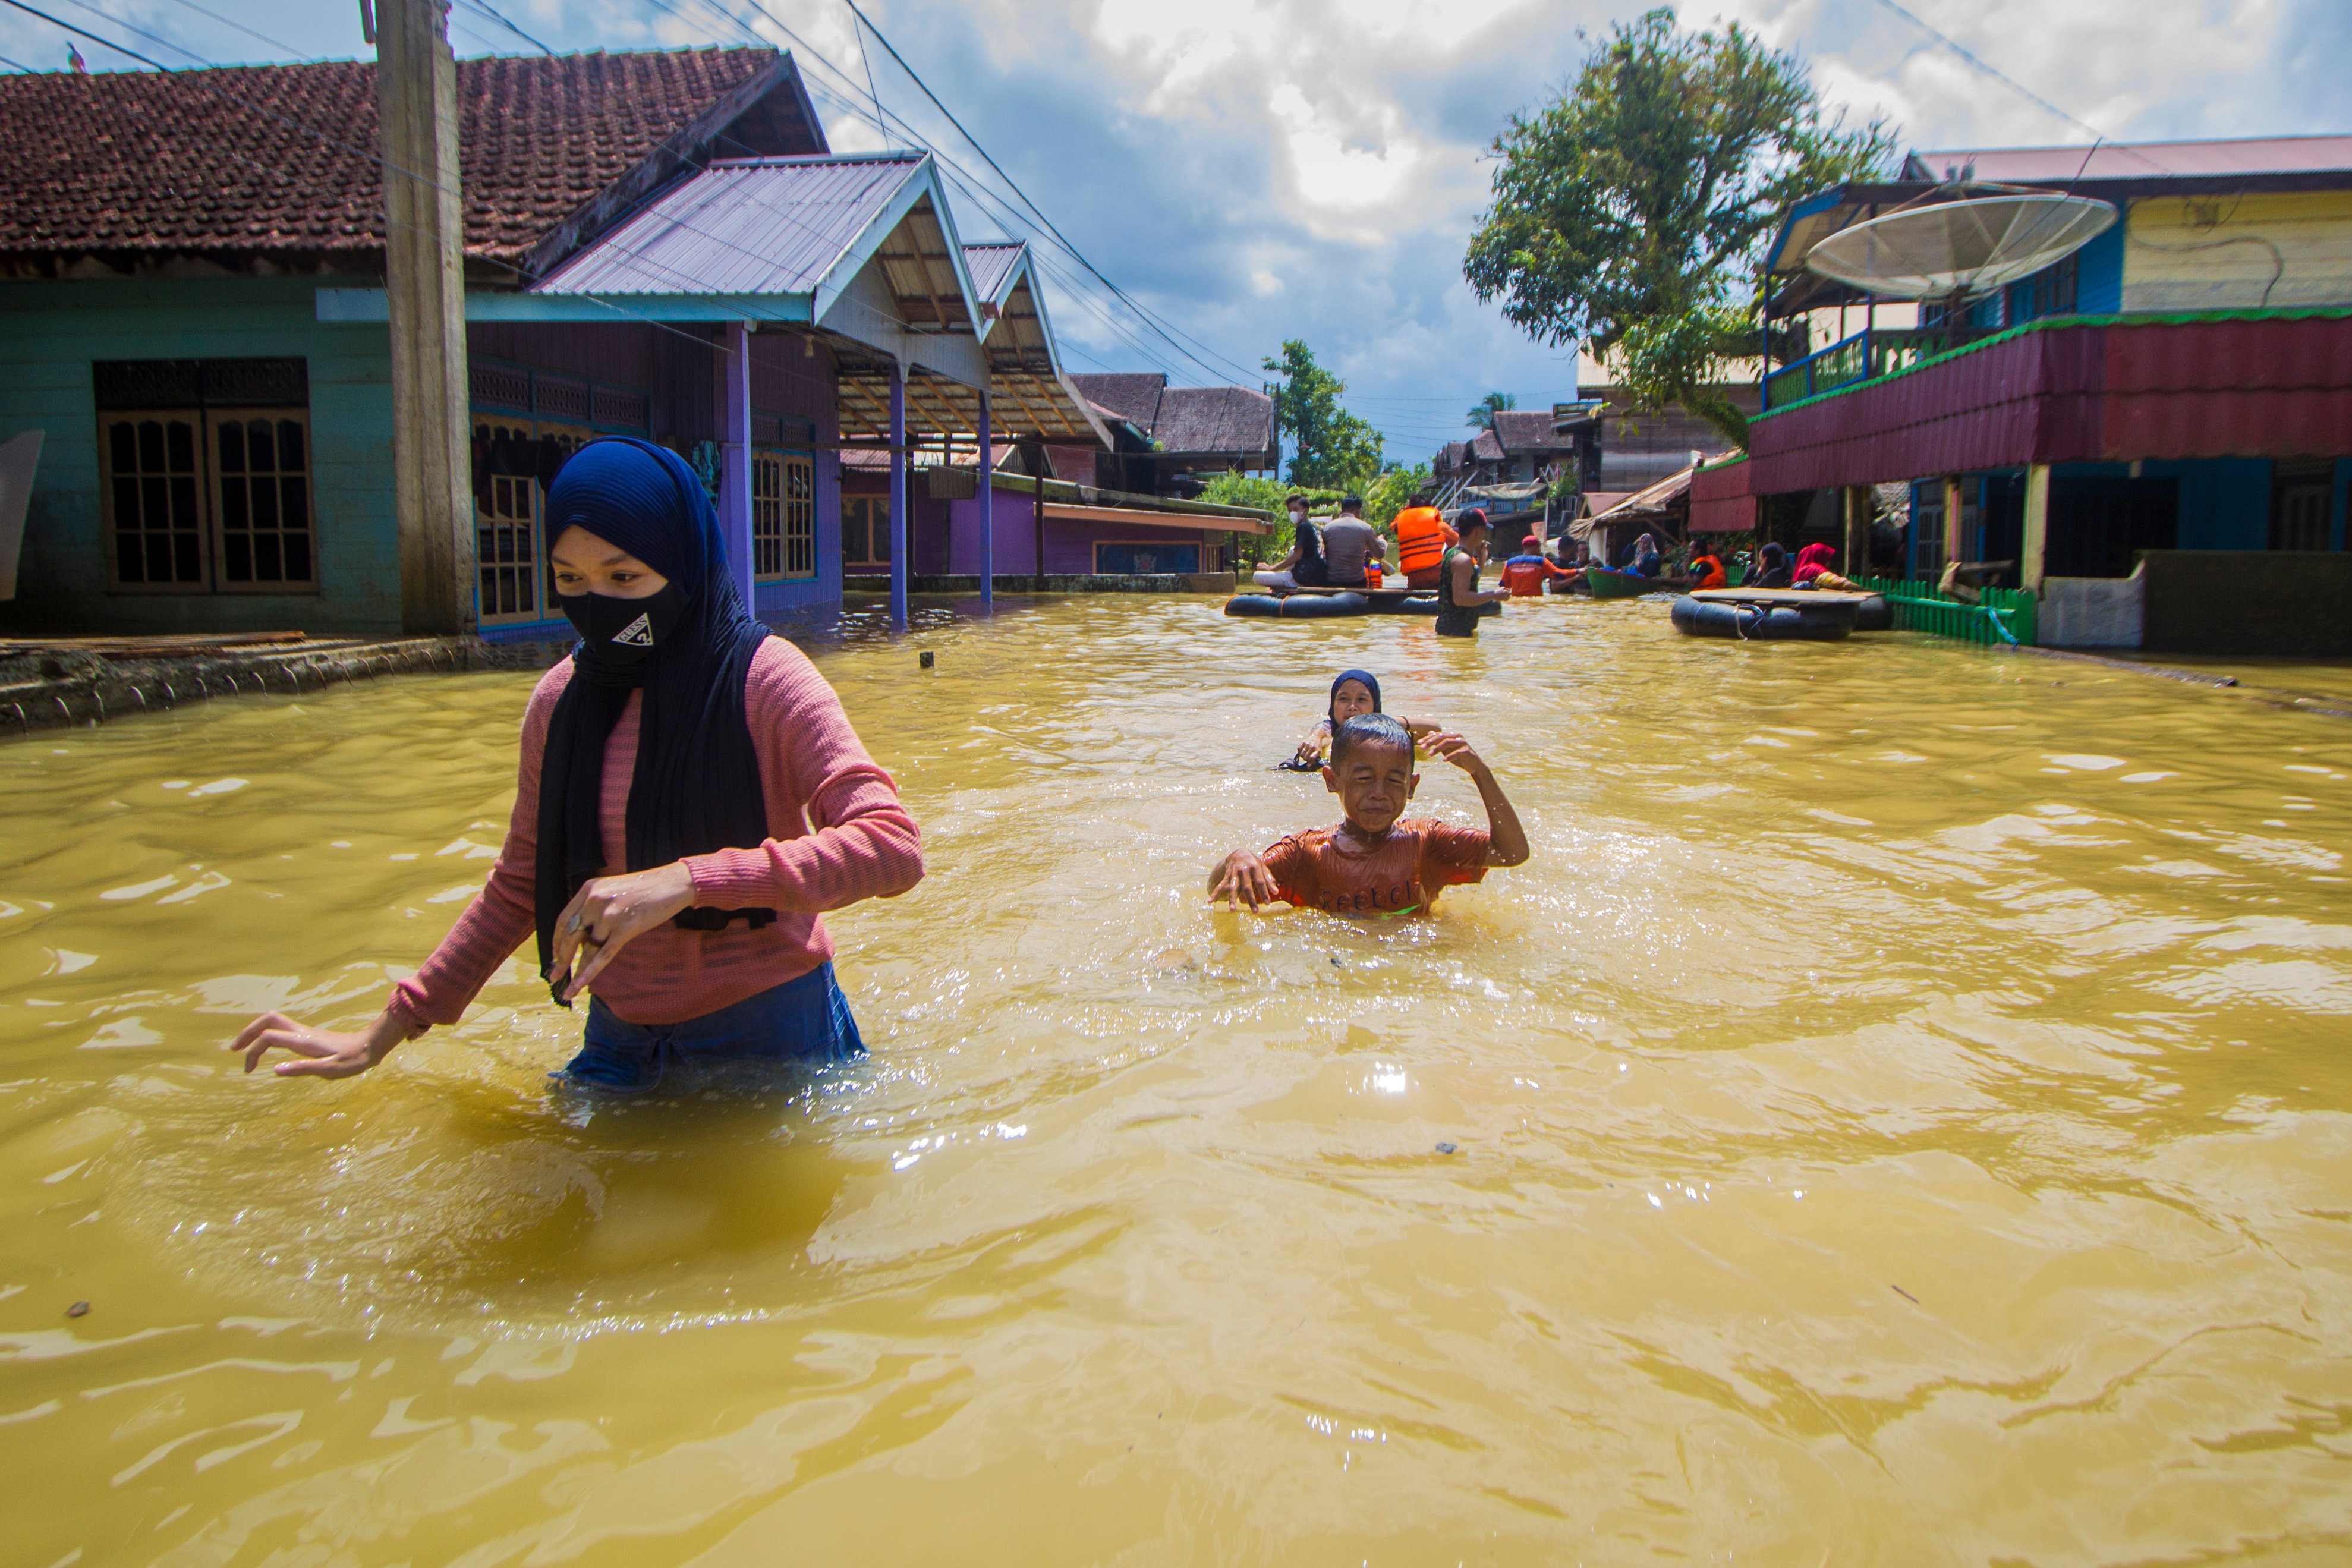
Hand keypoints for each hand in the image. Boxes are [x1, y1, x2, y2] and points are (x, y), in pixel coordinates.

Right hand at [231, 1008, 408, 1079]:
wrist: (372, 1045)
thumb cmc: (354, 1060)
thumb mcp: (331, 1069)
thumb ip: (303, 1069)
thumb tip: (275, 1070)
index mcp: (304, 1041)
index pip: (269, 1038)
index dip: (253, 1052)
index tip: (249, 1070)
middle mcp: (302, 1032)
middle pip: (268, 1020)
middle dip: (248, 1031)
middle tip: (234, 1048)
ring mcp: (305, 1032)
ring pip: (274, 1022)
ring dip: (256, 1031)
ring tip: (244, 1048)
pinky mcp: (309, 1036)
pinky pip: (282, 1029)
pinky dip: (267, 1035)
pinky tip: (266, 1048)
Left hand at [549, 861, 697, 1001]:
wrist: (673, 883)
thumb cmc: (645, 889)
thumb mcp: (612, 891)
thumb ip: (594, 909)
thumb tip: (583, 938)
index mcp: (588, 889)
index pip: (564, 920)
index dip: (556, 941)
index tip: (554, 956)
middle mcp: (594, 900)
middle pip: (570, 936)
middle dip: (561, 959)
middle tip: (554, 976)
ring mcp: (609, 914)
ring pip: (587, 948)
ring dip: (575, 970)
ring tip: (567, 988)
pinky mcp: (625, 928)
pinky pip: (603, 955)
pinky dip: (588, 973)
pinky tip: (579, 986)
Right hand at [1208, 850, 1278, 910]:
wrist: (1238, 853)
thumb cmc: (1253, 862)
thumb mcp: (1263, 867)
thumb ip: (1269, 879)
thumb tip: (1276, 892)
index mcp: (1254, 866)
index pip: (1260, 881)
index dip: (1264, 892)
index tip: (1267, 903)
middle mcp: (1243, 870)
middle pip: (1247, 887)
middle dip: (1251, 900)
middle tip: (1255, 912)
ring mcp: (1233, 873)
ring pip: (1233, 888)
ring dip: (1232, 899)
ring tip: (1233, 910)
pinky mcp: (1226, 877)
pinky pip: (1220, 886)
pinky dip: (1215, 894)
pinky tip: (1210, 901)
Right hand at [1294, 740, 1320, 764]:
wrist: (1315, 737)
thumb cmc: (1317, 747)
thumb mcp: (1318, 753)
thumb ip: (1313, 760)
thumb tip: (1308, 766)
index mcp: (1317, 750)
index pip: (1312, 757)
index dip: (1310, 762)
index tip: (1309, 765)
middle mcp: (1312, 746)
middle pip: (1305, 757)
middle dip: (1306, 759)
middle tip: (1307, 758)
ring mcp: (1307, 744)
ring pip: (1301, 754)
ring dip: (1302, 756)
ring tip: (1305, 755)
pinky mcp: (1303, 742)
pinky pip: (1298, 749)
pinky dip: (1299, 751)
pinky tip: (1302, 751)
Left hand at [1421, 731, 1487, 775]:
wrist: (1473, 765)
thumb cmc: (1459, 757)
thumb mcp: (1447, 749)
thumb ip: (1439, 741)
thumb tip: (1430, 733)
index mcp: (1452, 735)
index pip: (1438, 735)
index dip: (1428, 738)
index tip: (1418, 743)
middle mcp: (1457, 737)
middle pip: (1442, 736)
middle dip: (1430, 742)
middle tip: (1422, 748)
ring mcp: (1463, 743)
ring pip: (1448, 742)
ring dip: (1438, 748)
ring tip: (1430, 755)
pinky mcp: (1467, 751)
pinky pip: (1457, 752)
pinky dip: (1450, 756)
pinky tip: (1443, 760)